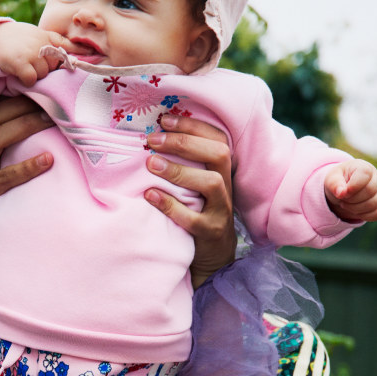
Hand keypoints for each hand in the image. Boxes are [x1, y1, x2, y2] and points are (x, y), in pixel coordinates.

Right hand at [0, 21, 76, 86]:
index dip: (81, 51)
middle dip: (47, 69)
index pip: (68, 44)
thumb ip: (53, 45)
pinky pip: (32, 79)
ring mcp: (32, 52)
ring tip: (25, 66)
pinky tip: (20, 74)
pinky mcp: (21, 62)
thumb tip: (72, 60)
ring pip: (44, 74)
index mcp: (48, 37)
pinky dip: (26, 81)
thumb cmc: (18, 41)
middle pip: (55, 67)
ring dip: (35, 75)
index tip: (94, 55)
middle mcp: (42, 43)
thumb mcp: (37, 36)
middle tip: (33, 63)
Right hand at [0, 96, 53, 253]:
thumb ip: (27, 140)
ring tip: (50, 121)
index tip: (46, 87)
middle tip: (53, 102)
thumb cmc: (10, 190)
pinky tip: (48, 160)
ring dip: (23, 127)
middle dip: (21, 106)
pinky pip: (2, 178)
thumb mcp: (14, 161)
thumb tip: (63, 114)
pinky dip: (26, 167)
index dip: (16, 94)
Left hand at [144, 114, 235, 288]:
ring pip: (212, 184)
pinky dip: (170, 205)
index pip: (218, 138)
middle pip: (219, 154)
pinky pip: (194, 219)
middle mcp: (226, 187)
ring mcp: (221, 211)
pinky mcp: (210, 233)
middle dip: (185, 143)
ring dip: (179, 171)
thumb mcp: (194, 185)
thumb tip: (150, 135)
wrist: (213, 256)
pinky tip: (150, 195)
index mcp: (222, 170)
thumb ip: (183, 163)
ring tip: (151, 164)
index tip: (164, 119)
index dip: (194, 125)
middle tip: (153, 140)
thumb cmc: (197, 211)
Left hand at [324, 159, 376, 221]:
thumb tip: (341, 193)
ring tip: (346, 204)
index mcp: (364, 167)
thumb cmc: (338, 181)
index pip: (365, 174)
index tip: (343, 193)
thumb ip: (334, 184)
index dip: (353, 186)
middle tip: (342, 198)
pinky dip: (364, 215)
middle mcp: (376, 178)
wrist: (343, 190)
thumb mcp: (331, 179)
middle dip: (351, 199)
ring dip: (355, 208)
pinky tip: (354, 210)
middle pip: (370, 191)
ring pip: (374, 204)